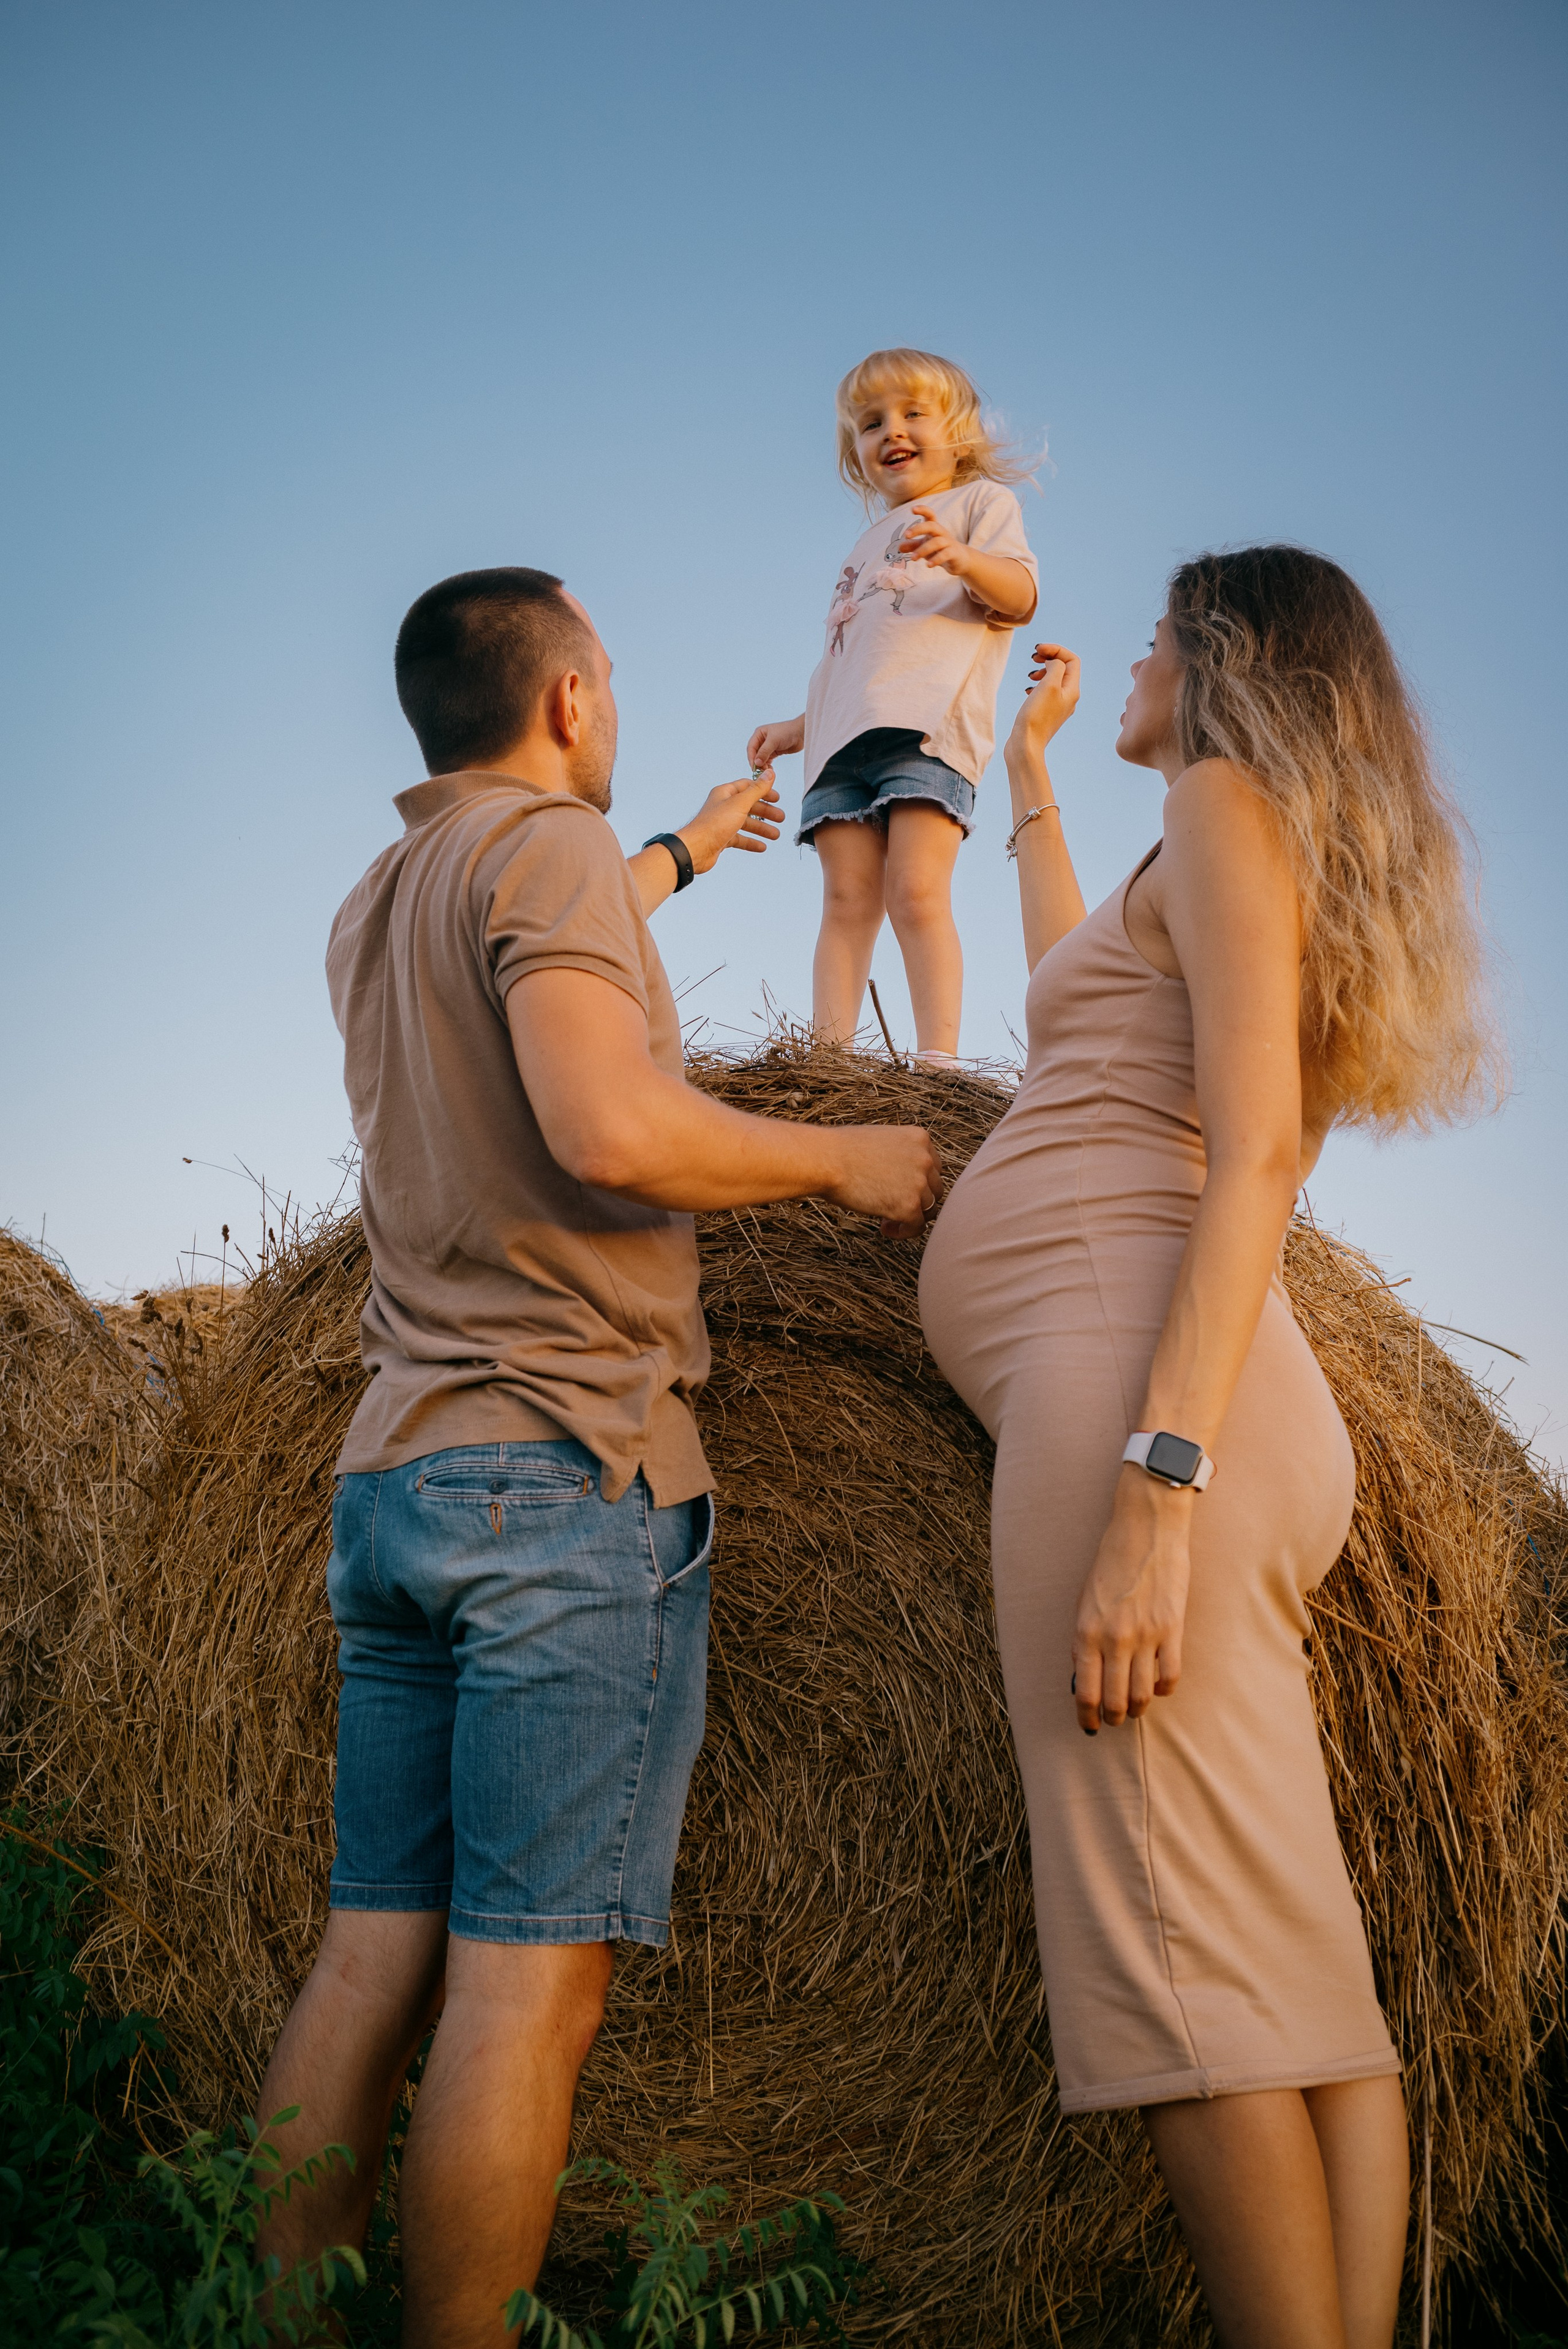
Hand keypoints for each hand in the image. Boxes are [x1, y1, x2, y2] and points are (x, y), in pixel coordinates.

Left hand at [676, 776, 783, 872]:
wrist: (696, 848)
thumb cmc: (713, 824)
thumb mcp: (740, 803)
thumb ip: (757, 790)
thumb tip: (769, 774)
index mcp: (725, 793)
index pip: (747, 787)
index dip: (763, 791)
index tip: (776, 798)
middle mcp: (723, 807)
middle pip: (749, 806)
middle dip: (766, 812)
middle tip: (780, 817)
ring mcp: (722, 823)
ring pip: (746, 824)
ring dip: (762, 828)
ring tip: (775, 835)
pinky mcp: (721, 838)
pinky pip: (740, 839)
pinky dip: (751, 842)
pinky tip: (761, 846)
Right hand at [746, 716, 805, 770]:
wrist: (801, 733)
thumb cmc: (787, 731)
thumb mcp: (773, 741)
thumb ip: (764, 752)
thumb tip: (756, 763)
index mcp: (759, 734)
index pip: (751, 748)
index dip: (751, 758)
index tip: (754, 767)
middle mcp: (762, 740)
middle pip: (755, 754)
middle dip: (757, 763)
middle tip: (760, 771)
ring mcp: (768, 746)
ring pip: (761, 758)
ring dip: (762, 765)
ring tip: (766, 771)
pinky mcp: (774, 752)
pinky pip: (768, 760)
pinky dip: (768, 765)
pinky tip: (770, 769)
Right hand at [821, 1125, 942, 1237]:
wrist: (827, 1160)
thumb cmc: (841, 1150)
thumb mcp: (879, 1140)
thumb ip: (897, 1155)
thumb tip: (897, 1176)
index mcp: (919, 1138)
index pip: (933, 1166)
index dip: (920, 1181)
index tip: (903, 1188)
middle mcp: (925, 1158)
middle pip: (935, 1188)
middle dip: (918, 1199)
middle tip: (895, 1205)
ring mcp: (919, 1182)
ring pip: (929, 1208)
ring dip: (911, 1216)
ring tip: (887, 1219)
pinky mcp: (910, 1205)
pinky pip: (917, 1226)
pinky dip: (904, 1231)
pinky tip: (885, 1228)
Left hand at [898, 505, 968, 578]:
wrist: (960, 560)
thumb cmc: (940, 550)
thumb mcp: (925, 546)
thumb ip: (913, 546)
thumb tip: (899, 547)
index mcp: (934, 528)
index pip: (930, 515)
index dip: (922, 510)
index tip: (912, 509)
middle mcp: (942, 532)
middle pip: (931, 525)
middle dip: (918, 529)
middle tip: (906, 535)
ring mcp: (949, 542)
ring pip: (936, 542)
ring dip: (923, 550)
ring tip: (912, 558)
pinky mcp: (954, 553)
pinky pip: (945, 554)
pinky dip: (936, 559)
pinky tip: (928, 565)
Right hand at [1005, 643, 1080, 766]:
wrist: (1025, 746)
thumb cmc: (1036, 717)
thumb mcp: (1049, 685)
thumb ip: (1055, 667)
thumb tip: (1053, 663)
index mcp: (1072, 690)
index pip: (1071, 660)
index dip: (1056, 650)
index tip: (1038, 650)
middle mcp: (1069, 698)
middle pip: (1064, 668)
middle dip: (1049, 658)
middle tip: (1033, 657)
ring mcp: (1058, 707)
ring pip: (1054, 679)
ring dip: (1042, 671)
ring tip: (1030, 675)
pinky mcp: (1046, 713)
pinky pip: (1046, 692)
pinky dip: (1037, 685)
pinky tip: (1027, 690)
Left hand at [1071, 1466, 1190, 1731]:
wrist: (1145, 1529)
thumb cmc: (1110, 1562)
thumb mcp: (1084, 1600)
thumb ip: (1085, 1638)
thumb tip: (1085, 1677)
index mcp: (1085, 1631)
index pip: (1085, 1691)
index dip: (1086, 1716)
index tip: (1089, 1726)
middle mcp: (1113, 1638)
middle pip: (1114, 1700)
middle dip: (1112, 1717)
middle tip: (1113, 1720)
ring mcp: (1145, 1635)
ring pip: (1142, 1695)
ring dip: (1136, 1709)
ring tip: (1133, 1709)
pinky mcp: (1172, 1629)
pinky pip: (1170, 1676)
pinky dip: (1162, 1689)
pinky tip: (1157, 1688)